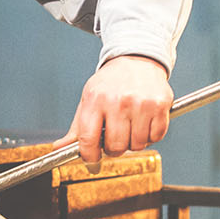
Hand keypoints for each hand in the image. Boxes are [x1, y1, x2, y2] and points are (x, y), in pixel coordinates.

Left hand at [57, 54, 173, 163]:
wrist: (136, 59)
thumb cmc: (111, 83)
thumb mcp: (89, 99)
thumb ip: (77, 128)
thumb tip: (59, 148)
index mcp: (95, 99)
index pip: (88, 140)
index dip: (89, 156)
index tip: (92, 160)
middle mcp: (118, 101)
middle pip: (115, 147)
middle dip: (114, 149)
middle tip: (115, 138)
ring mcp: (141, 103)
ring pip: (137, 145)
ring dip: (134, 142)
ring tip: (130, 126)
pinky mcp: (160, 105)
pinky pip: (155, 137)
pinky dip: (150, 136)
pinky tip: (144, 123)